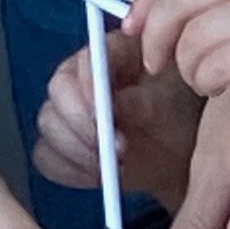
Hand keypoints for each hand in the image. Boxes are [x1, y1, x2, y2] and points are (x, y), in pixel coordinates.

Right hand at [34, 31, 203, 207]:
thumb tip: (118, 104)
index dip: (88, 87)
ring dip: (76, 149)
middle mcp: (85, 77)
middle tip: (111, 148)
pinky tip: (96, 175)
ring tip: (112, 165)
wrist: (183, 154)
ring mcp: (70, 110)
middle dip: (81, 124)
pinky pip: (46, 156)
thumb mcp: (175, 103)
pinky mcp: (64, 143)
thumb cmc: (183, 117)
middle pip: (58, 91)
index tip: (101, 116)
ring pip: (49, 124)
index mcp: (114, 53)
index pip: (87, 61)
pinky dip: (68, 170)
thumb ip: (148, 100)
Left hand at [126, 0, 229, 111]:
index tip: (134, 20)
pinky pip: (212, 68)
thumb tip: (176, 1)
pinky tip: (222, 89)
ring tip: (205, 79)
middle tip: (154, 61)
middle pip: (176, 0)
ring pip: (190, 39)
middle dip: (153, 35)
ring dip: (187, 67)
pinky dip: (206, 83)